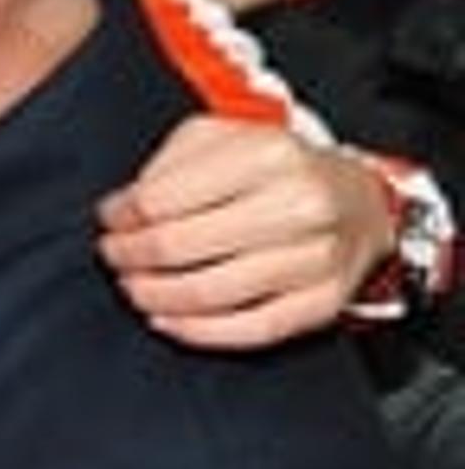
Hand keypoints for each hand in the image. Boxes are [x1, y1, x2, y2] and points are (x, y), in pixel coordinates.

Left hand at [97, 116, 392, 349]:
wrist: (360, 199)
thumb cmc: (277, 168)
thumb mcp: (223, 137)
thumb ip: (168, 165)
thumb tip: (121, 210)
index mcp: (268, 155)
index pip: (162, 198)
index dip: (121, 216)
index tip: (108, 220)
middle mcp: (299, 205)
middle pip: (178, 247)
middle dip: (129, 257)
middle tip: (113, 256)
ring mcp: (315, 259)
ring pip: (208, 293)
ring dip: (153, 295)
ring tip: (133, 286)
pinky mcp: (323, 302)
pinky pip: (248, 329)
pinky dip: (196, 331)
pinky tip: (166, 319)